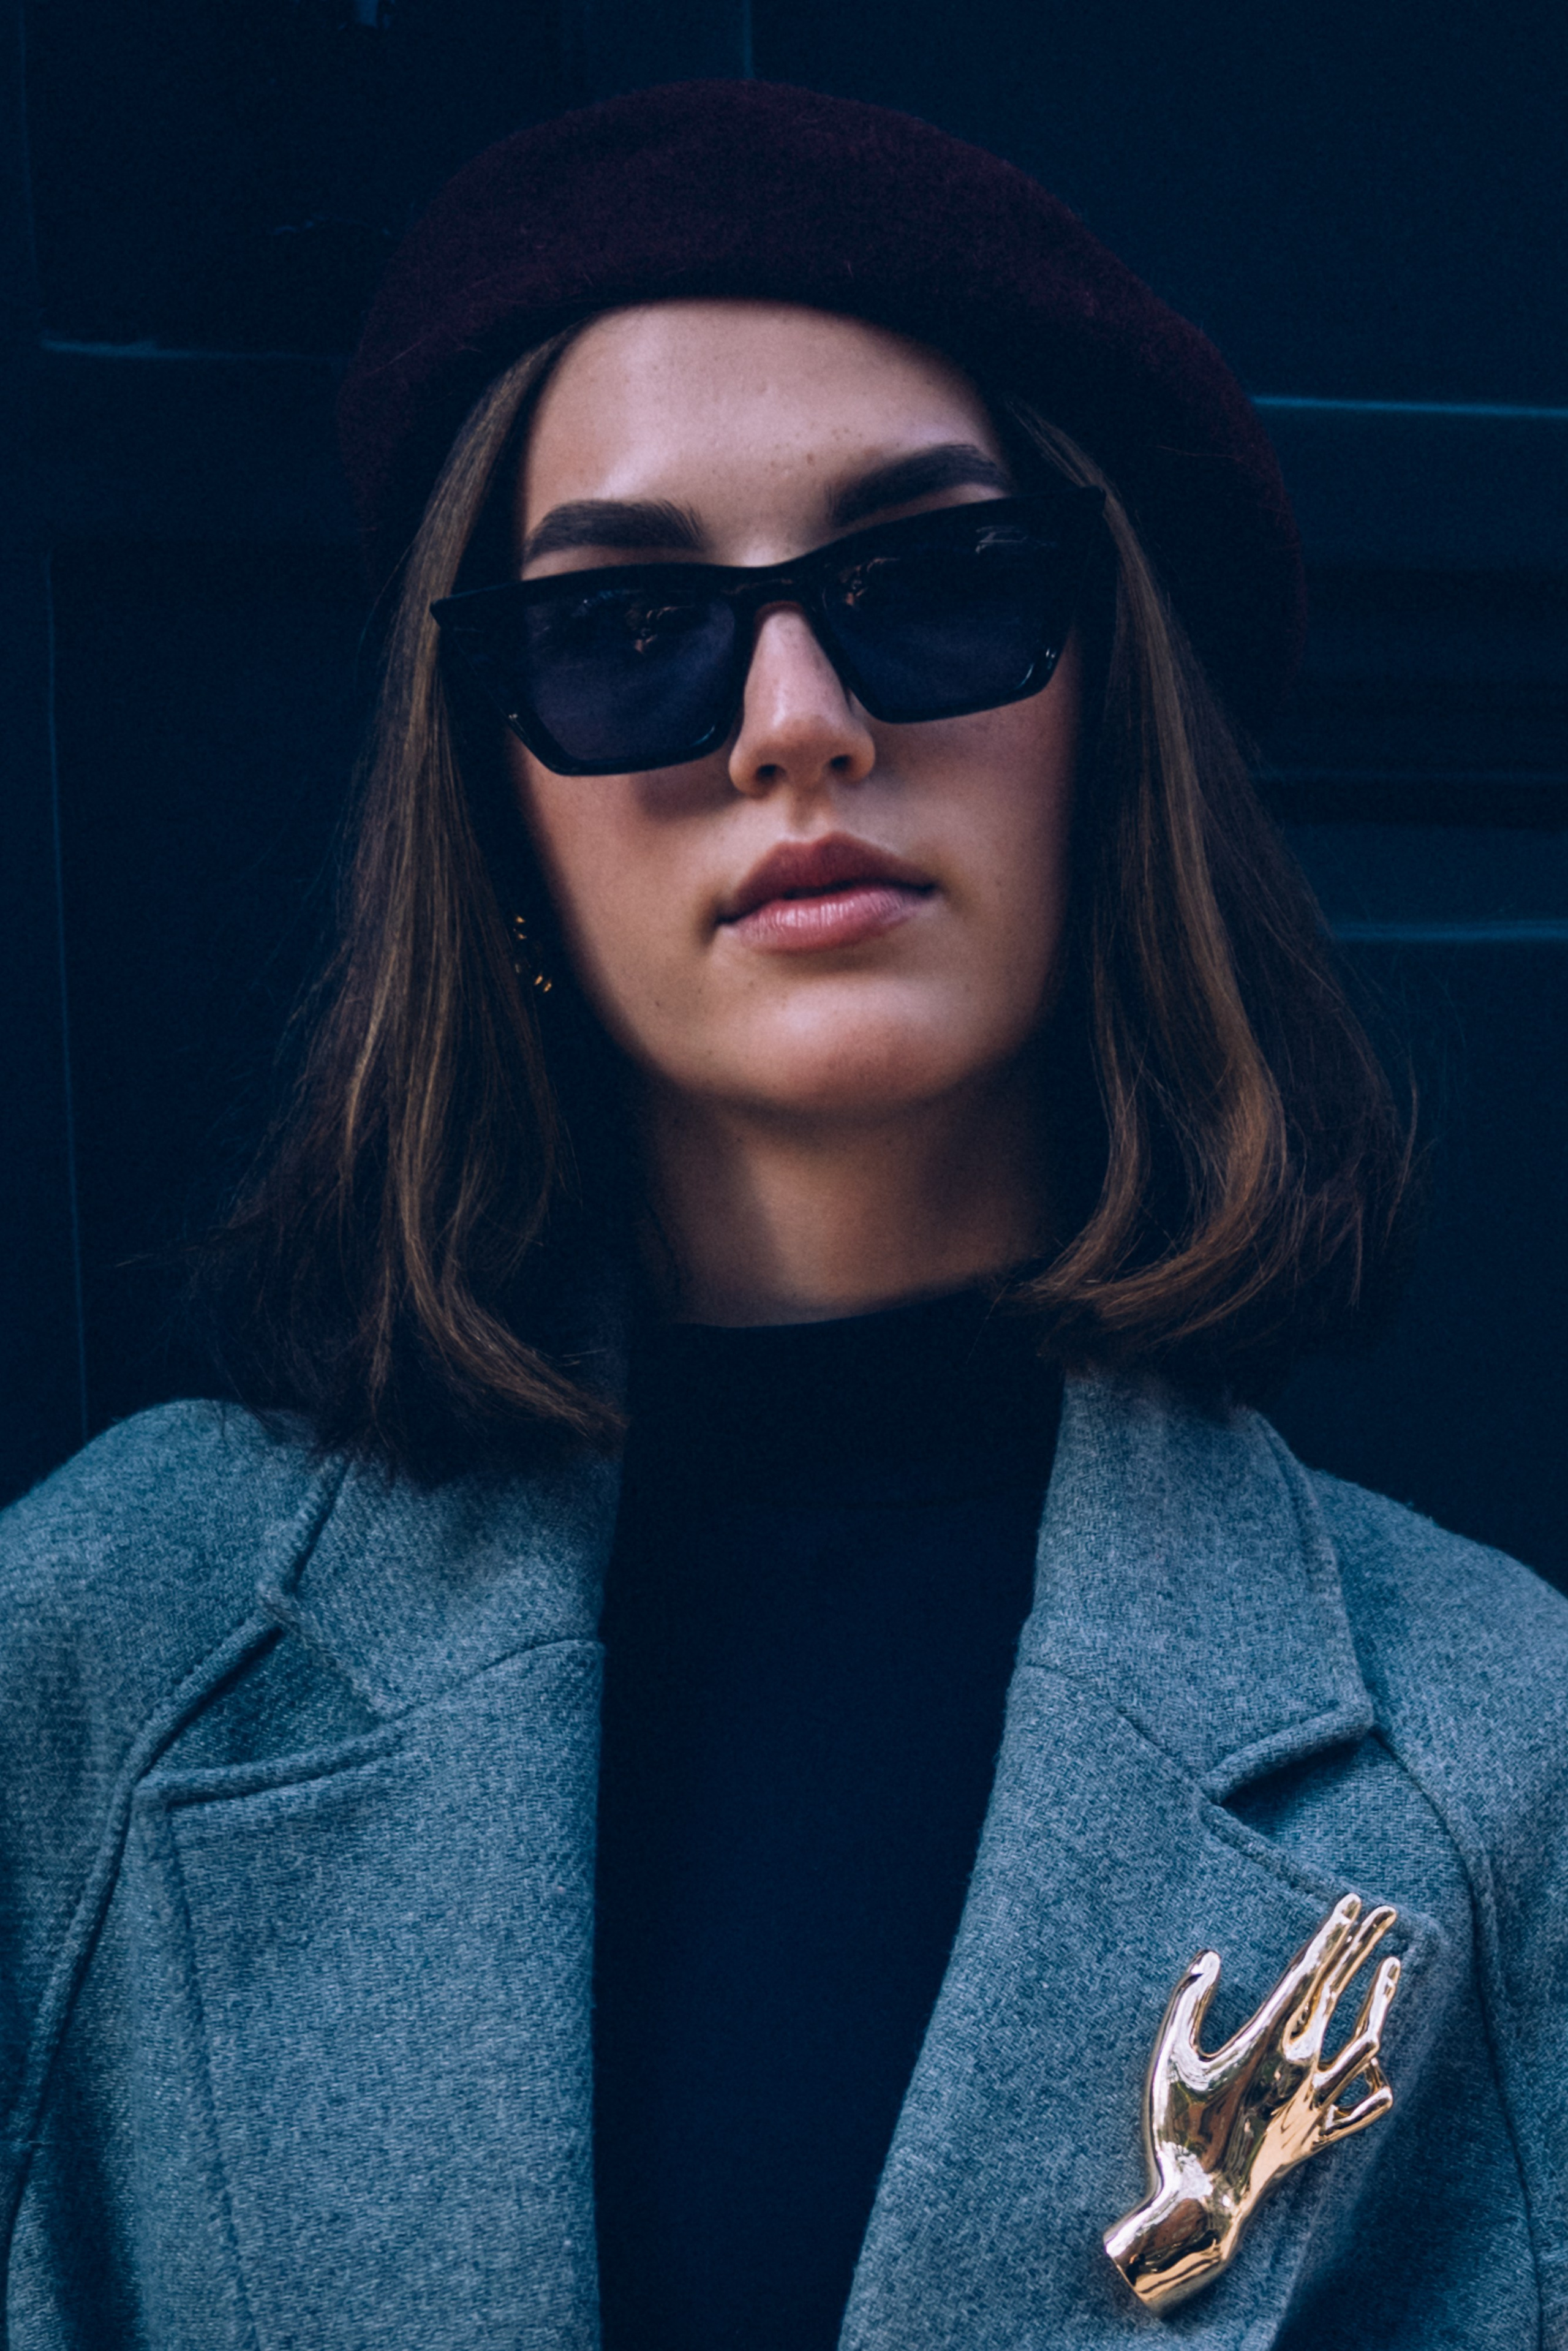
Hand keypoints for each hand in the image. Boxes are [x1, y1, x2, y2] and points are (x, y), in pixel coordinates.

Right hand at [1103, 1894, 1399, 2311]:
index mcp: (1267, 2043)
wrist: (1204, 2202)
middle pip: (1339, 1995)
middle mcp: (1301, 2068)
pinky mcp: (1317, 2137)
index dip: (1331, 1935)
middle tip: (1385, 1913)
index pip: (1309, 1975)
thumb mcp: (1171, 2057)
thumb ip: (1189, 2002)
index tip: (1352, 1903)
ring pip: (1361, 2044)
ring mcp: (1316, 2104)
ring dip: (1378, 2002)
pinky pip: (1359, 2109)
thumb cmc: (1178, 2127)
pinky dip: (1375, 2087)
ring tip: (1394, 1972)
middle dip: (1361, 1949)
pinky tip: (1386, 2077)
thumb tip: (1210, 1957)